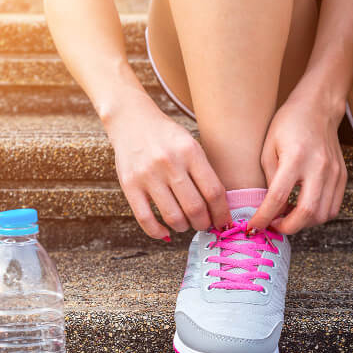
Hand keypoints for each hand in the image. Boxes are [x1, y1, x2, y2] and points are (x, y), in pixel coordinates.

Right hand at [106, 96, 230, 239]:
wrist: (131, 120)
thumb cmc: (166, 137)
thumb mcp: (191, 145)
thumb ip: (204, 173)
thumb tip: (218, 209)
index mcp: (190, 151)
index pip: (214, 192)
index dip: (222, 213)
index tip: (223, 222)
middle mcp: (169, 163)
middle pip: (195, 208)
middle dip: (203, 224)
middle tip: (204, 224)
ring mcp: (148, 175)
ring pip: (173, 217)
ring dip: (184, 227)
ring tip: (185, 224)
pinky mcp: (129, 185)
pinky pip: (145, 219)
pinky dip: (158, 232)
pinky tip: (165, 232)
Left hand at [248, 95, 347, 233]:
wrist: (318, 107)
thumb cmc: (288, 124)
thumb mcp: (268, 148)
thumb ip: (270, 180)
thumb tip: (271, 209)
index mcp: (296, 157)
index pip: (278, 197)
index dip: (264, 217)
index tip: (254, 227)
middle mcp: (319, 167)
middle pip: (306, 212)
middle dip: (286, 227)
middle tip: (273, 226)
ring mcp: (334, 173)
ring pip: (322, 215)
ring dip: (302, 223)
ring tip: (287, 216)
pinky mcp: (342, 176)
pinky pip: (332, 208)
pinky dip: (317, 216)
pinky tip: (303, 210)